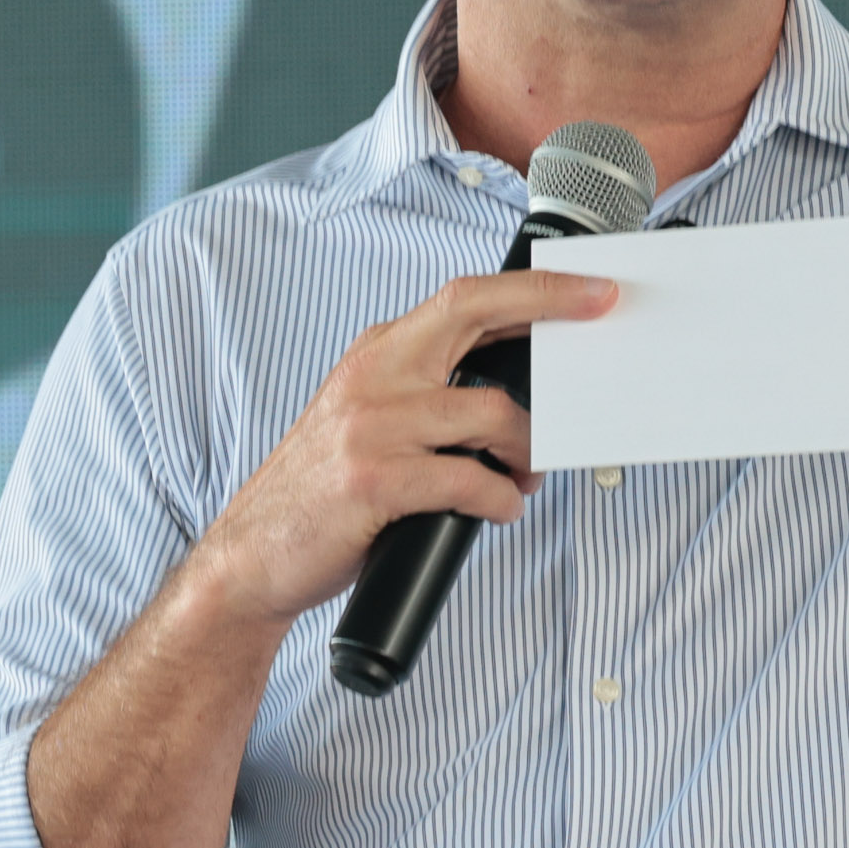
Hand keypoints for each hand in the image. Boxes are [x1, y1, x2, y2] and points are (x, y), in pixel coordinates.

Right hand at [186, 270, 618, 629]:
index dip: (532, 289)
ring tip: (526, 474)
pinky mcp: (373, 480)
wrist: (249, 559)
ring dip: (525, 449)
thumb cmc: (323, 492)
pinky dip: (499, 499)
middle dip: (547, 308)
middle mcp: (373, 376)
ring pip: (488, 413)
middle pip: (473, 313)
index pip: (463, 297)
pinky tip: (499, 508)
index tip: (587, 288)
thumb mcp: (369, 419)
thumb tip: (518, 391)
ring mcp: (370, 426)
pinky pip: (468, 480)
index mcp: (376, 354)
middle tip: (599, 318)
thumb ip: (428, 392)